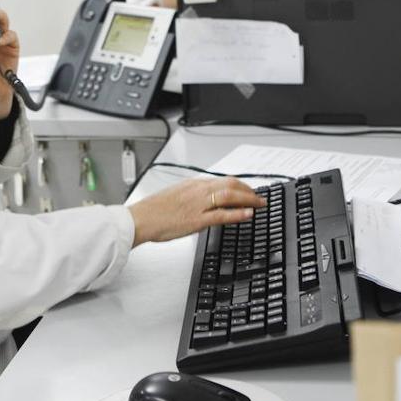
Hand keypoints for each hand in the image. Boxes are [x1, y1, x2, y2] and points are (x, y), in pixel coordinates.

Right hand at [128, 178, 264, 246]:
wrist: (140, 219)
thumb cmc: (153, 210)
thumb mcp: (175, 195)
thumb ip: (191, 196)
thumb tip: (204, 201)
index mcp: (192, 184)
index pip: (222, 180)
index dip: (239, 185)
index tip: (247, 190)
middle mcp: (197, 190)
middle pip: (230, 184)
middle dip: (248, 190)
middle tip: (259, 196)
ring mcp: (198, 204)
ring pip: (230, 195)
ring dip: (248, 199)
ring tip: (259, 204)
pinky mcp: (196, 219)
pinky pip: (222, 214)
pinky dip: (238, 213)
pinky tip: (248, 214)